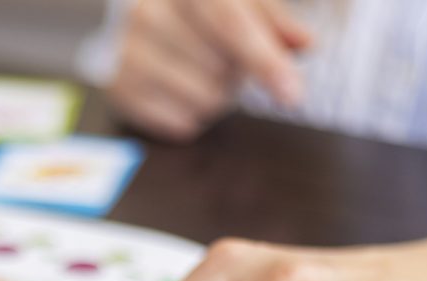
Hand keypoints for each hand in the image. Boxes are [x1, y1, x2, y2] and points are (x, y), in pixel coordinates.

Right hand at [108, 0, 309, 140]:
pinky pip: (182, 122)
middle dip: (236, 71)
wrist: (130, 18)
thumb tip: (305, 44)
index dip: (264, 60)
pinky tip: (180, 86)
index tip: (292, 95)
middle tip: (222, 54)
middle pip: (222, 69)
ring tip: (200, 69)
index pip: (230, 23)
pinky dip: (193, 111)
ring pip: (204, 100)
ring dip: (217, 94)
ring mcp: (128, 53)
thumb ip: (272, 18)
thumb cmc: (196, 7)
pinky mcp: (120, 90)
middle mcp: (149, 11)